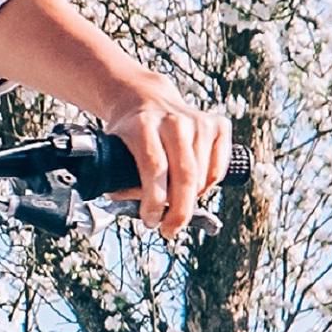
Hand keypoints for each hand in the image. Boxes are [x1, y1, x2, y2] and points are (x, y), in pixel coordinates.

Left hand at [100, 86, 235, 238]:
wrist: (147, 100)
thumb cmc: (129, 135)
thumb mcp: (113, 152)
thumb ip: (119, 182)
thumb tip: (141, 211)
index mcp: (142, 125)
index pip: (154, 168)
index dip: (153, 201)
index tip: (150, 221)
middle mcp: (173, 120)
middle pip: (184, 175)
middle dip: (178, 211)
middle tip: (169, 231)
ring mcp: (199, 121)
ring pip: (202, 176)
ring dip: (190, 200)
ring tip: (175, 206)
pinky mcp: (218, 125)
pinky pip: (218, 169)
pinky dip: (207, 186)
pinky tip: (193, 188)